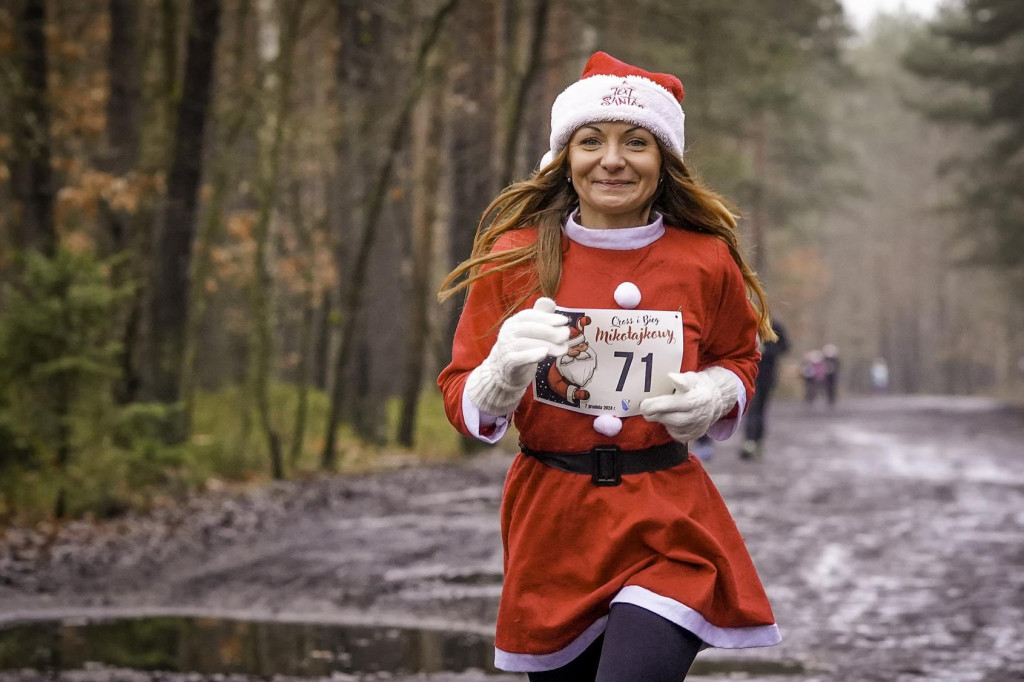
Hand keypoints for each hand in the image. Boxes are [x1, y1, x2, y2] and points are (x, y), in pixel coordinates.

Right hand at [465, 297, 569, 414]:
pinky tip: (544, 354)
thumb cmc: (521, 347)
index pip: (529, 315)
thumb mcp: (530, 330)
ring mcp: (506, 347)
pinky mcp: (508, 363)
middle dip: (550, 331)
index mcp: (513, 322)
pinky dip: (531, 355)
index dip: (547, 317)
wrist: (504, 371)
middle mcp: (507, 332)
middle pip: (529, 328)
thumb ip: (540, 316)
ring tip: (564, 349)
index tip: (564, 321)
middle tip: (566, 335)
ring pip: (526, 343)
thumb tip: (548, 300)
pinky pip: (519, 358)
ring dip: (548, 345)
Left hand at [639, 366, 738, 442]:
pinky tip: (669, 417)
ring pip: (671, 426)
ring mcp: (695, 428)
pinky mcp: (691, 436)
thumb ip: (682, 379)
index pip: (677, 404)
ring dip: (660, 418)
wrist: (712, 403)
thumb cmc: (697, 388)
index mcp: (698, 399)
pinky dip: (668, 426)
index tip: (644, 404)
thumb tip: (671, 377)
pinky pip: (674, 433)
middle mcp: (698, 415)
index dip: (659, 405)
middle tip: (645, 407)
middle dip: (654, 412)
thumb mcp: (692, 378)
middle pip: (671, 418)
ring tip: (658, 410)